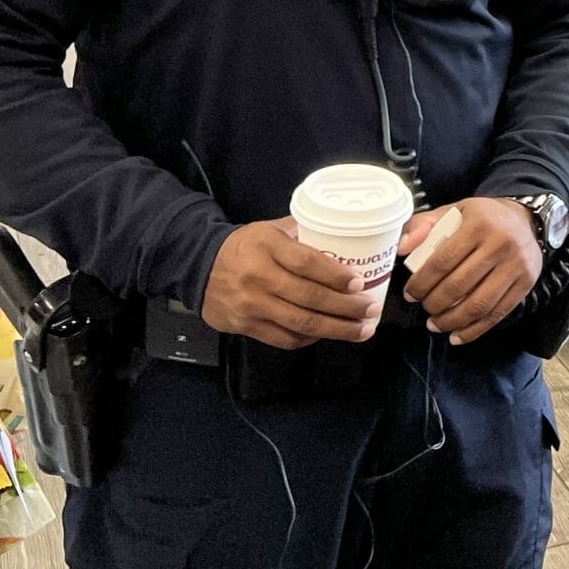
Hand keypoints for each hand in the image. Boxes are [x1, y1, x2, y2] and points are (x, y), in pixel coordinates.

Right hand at [201, 218, 380, 348]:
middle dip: (346, 308)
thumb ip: (302, 231)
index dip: (336, 275)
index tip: (360, 283)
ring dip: (335, 329)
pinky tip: (327, 334)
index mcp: (267, 246)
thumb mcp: (269, 229)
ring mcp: (251, 305)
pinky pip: (284, 338)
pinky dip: (310, 338)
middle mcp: (258, 276)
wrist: (197, 266)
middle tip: (371, 310)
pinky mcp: (245, 326)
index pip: (306, 262)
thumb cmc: (243, 246)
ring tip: (361, 330)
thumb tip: (344, 233)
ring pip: (300, 322)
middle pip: (309, 297)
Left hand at [400, 197, 541, 345]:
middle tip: (424, 308)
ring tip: (436, 324)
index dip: (422, 283)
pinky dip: (474, 330)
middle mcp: (500, 243)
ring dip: (452, 321)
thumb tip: (403, 248)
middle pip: (459, 286)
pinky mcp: (526, 282)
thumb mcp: (451, 211)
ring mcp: (516, 265)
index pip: (442, 261)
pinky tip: (457, 336)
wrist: (524, 220)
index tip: (410, 294)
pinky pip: (498, 313)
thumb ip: (421, 225)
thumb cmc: (482, 219)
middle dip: (434, 304)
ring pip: (479, 305)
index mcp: (478, 224)